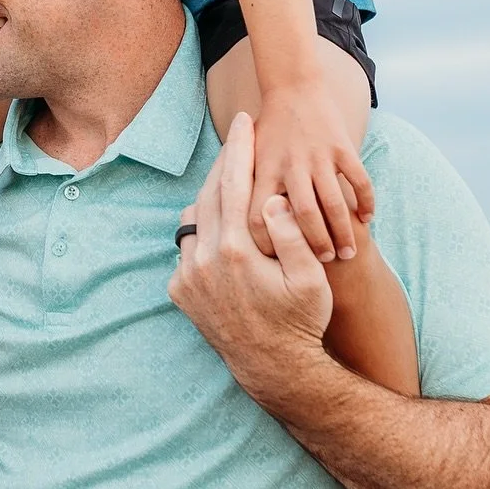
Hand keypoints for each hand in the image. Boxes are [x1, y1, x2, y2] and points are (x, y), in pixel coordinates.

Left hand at [169, 113, 332, 397]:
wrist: (273, 368)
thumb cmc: (300, 321)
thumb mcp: (310, 279)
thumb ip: (292, 235)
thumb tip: (275, 199)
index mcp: (235, 251)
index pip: (234, 185)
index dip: (239, 149)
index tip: (244, 121)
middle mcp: (203, 261)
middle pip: (208, 194)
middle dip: (223, 165)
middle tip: (237, 141)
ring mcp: (187, 276)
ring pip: (192, 220)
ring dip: (210, 198)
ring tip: (230, 181)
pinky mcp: (179, 291)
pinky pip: (187, 248)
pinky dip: (202, 232)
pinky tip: (219, 225)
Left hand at [252, 81, 373, 262]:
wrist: (292, 85)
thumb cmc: (269, 129)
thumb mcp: (251, 158)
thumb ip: (247, 189)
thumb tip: (239, 227)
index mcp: (262, 171)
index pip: (259, 218)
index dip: (268, 244)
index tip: (277, 262)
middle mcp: (288, 164)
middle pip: (303, 216)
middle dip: (315, 245)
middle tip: (323, 263)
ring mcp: (317, 155)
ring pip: (334, 203)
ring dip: (343, 232)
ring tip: (347, 253)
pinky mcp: (342, 145)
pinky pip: (359, 180)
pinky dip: (365, 202)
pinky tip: (366, 220)